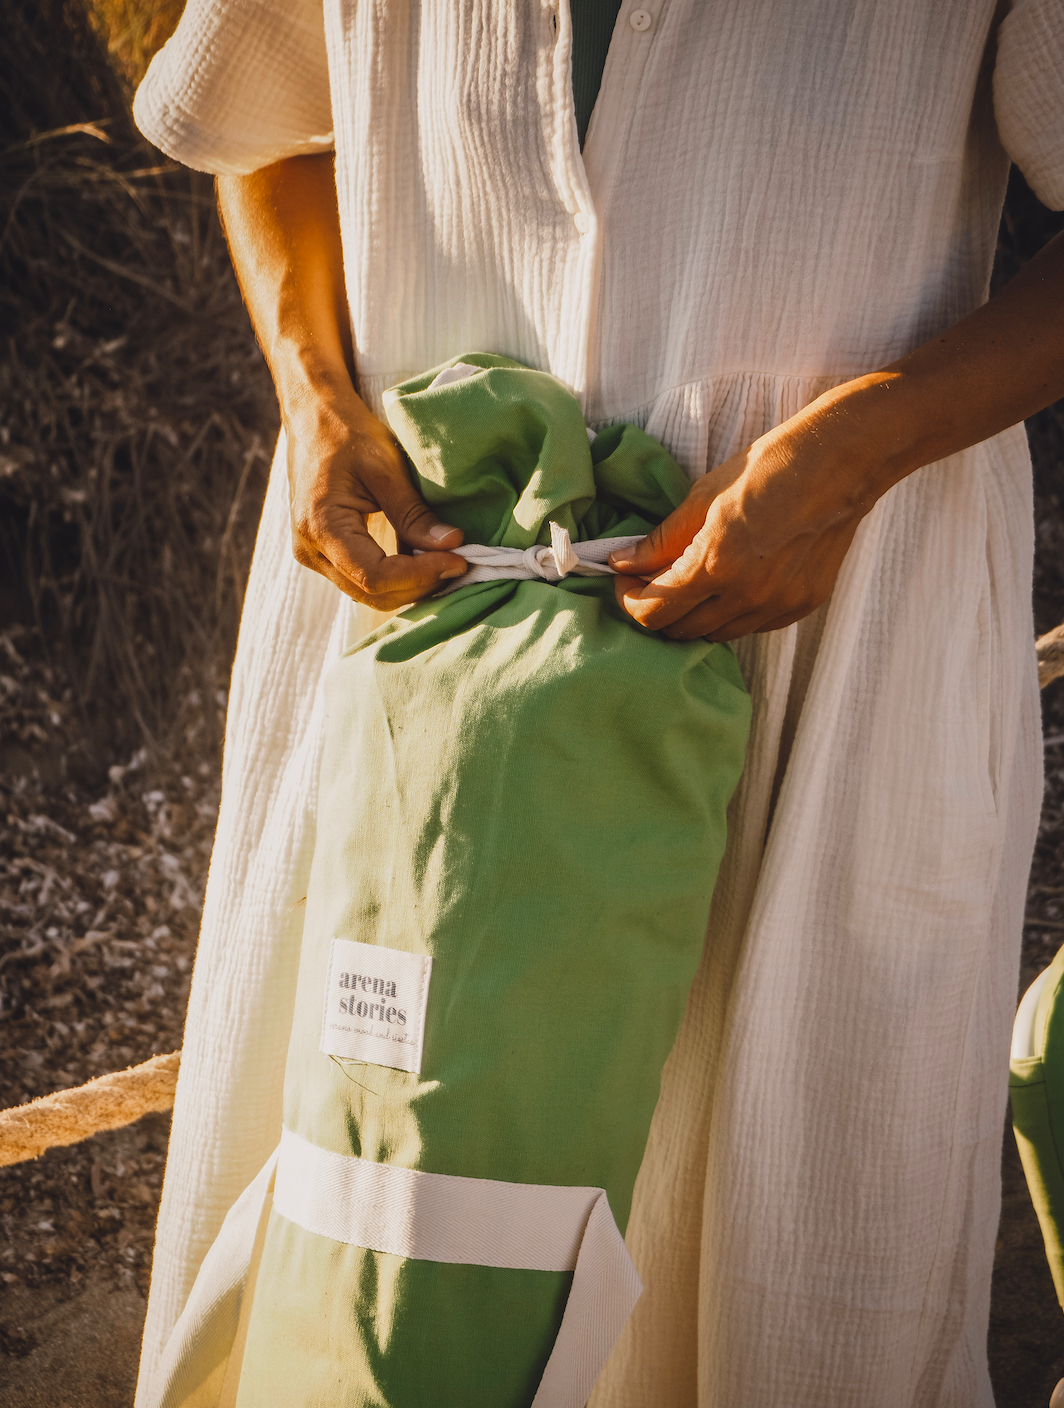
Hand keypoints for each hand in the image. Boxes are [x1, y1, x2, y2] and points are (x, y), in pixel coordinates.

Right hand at [286, 387, 467, 609]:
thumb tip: (453, 545)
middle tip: (460, 564)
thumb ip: (415, 513)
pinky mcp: (323, 553)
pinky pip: (361, 580)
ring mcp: (313, 554)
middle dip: (419, 585)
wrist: (312, 416)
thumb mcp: (385, 468)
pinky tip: (424, 561)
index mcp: (321, 526)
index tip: (460, 560)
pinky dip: (396, 578)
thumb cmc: (346, 432)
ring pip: (367, 593)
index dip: (421, 575)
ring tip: (446, 563)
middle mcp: (310, 550)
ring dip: (410, 586)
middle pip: (371, 593)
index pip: (375, 576)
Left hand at [608, 411, 877, 641]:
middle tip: (647, 580)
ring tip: (686, 582)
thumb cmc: (770, 468)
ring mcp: (777, 607)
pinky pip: (749, 627)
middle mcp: (746, 596)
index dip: (628, 600)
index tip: (624, 580)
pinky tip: (727, 585)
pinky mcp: (800, 607)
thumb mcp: (704, 495)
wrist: (841, 464)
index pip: (652, 613)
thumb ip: (661, 540)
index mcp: (716, 565)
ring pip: (714, 635)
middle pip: (679, 631)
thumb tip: (624, 562)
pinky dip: (728, 614)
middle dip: (655, 609)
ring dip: (691, 615)